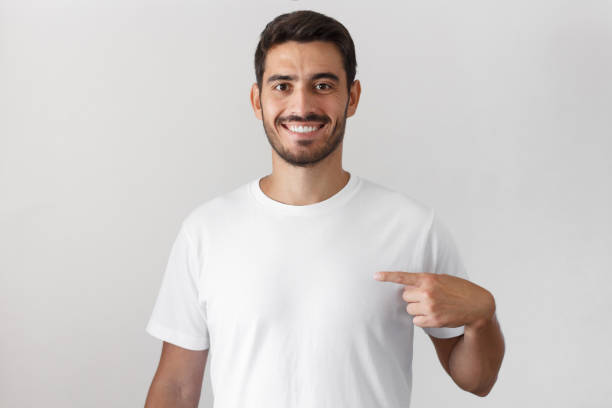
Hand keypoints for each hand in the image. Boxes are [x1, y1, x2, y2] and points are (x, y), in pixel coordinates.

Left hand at [373, 271, 494, 328]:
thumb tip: (407, 286)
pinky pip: (416, 321)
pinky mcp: (433, 320)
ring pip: (409, 309)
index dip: (388, 276)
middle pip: (404, 296)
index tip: (375, 276)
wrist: (477, 305)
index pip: (404, 277)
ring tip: (433, 305)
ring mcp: (430, 307)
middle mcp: (427, 293)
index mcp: (428, 279)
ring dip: (417, 308)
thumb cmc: (459, 289)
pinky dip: (422, 319)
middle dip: (412, 297)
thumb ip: (425, 281)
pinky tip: (434, 314)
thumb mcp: (442, 279)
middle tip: (427, 296)